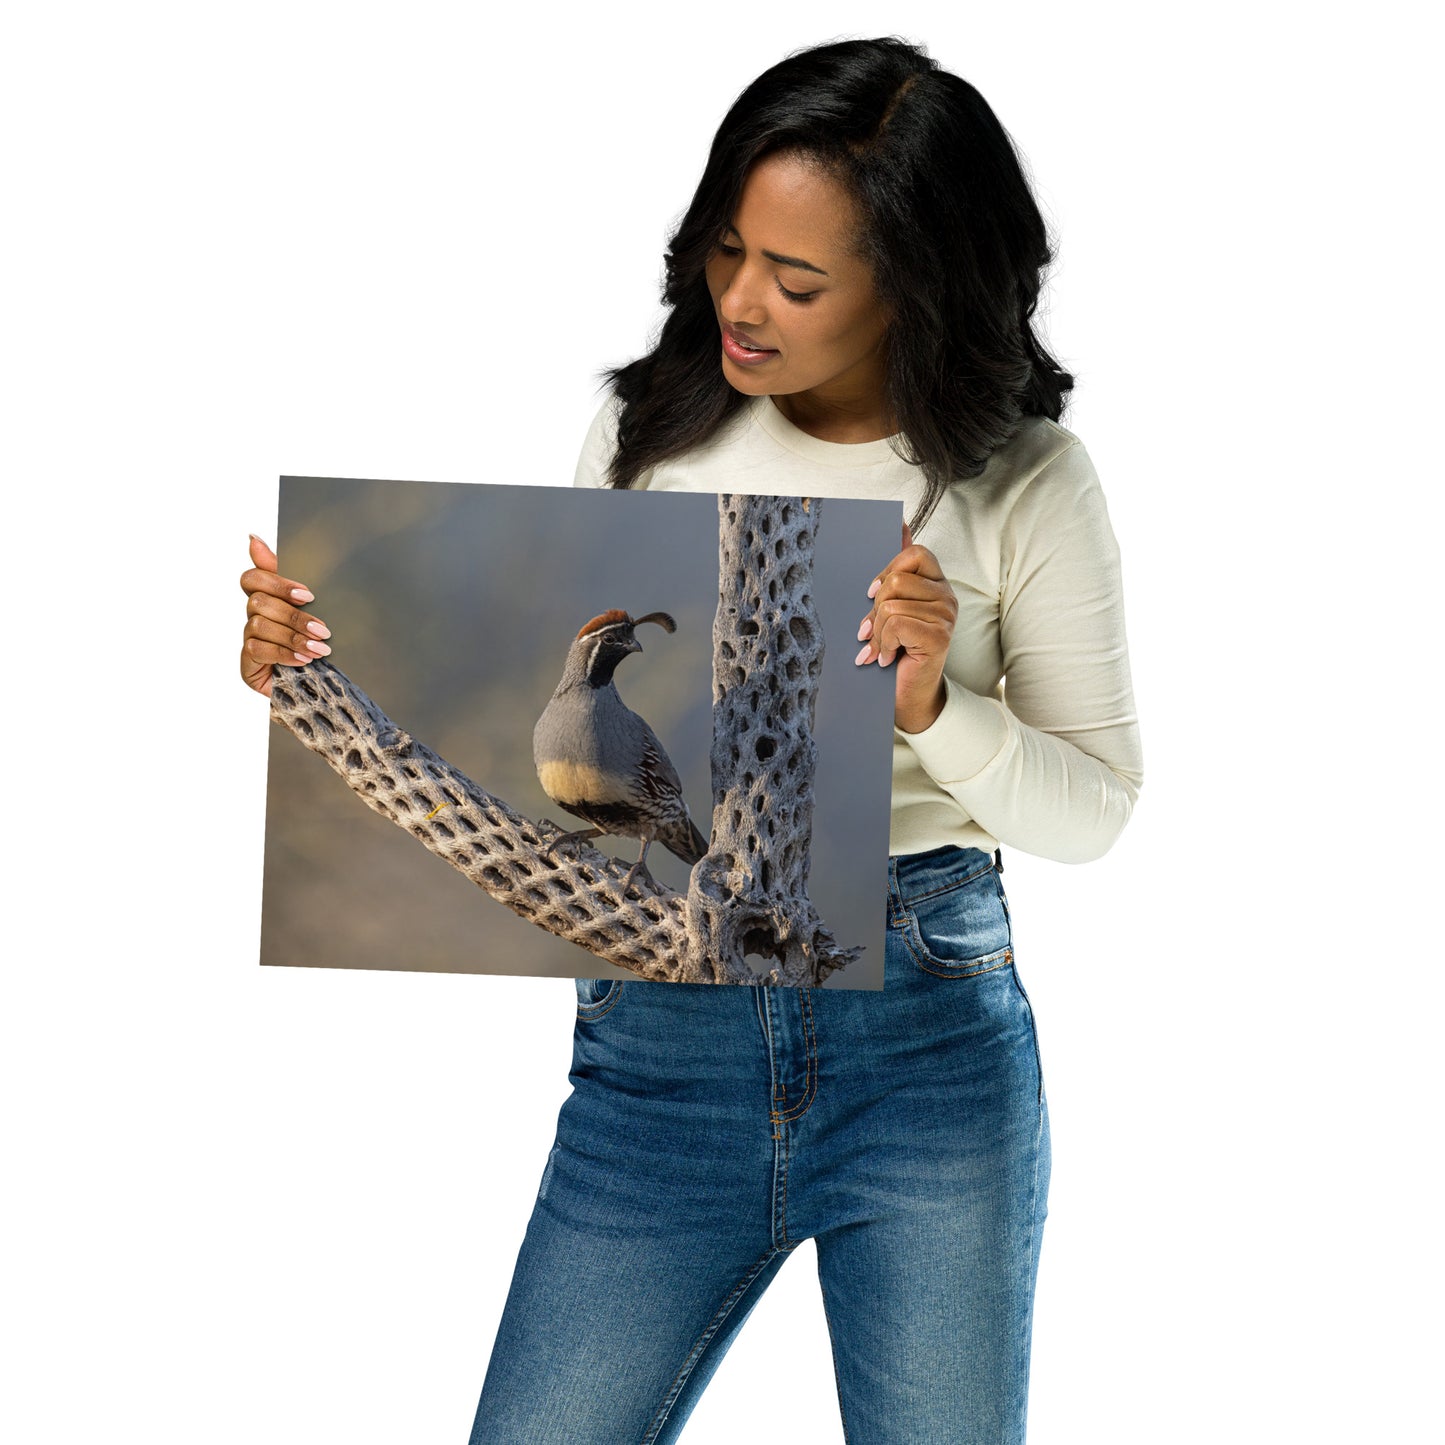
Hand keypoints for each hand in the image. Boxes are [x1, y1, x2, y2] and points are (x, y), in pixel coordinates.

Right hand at [239, 535, 330, 697]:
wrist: (322, 688)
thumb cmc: (317, 643)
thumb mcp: (313, 609)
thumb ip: (289, 576)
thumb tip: (253, 537)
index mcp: (268, 599)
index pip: (252, 578)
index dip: (276, 582)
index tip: (307, 595)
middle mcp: (253, 617)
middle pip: (258, 602)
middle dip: (294, 616)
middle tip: (324, 630)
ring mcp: (249, 641)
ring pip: (259, 625)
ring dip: (293, 637)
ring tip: (320, 650)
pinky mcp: (247, 664)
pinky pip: (258, 650)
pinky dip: (284, 653)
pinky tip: (304, 661)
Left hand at [855, 522, 957, 733]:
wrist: (907, 696)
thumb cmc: (897, 650)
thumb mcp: (891, 607)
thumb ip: (896, 570)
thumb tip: (899, 524)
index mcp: (936, 584)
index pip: (915, 553)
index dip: (888, 570)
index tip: (872, 594)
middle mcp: (947, 596)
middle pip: (897, 580)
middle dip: (875, 608)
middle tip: (872, 631)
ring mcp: (946, 616)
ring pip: (892, 604)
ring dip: (877, 632)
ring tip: (880, 648)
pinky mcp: (939, 635)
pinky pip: (896, 623)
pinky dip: (882, 644)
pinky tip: (886, 657)